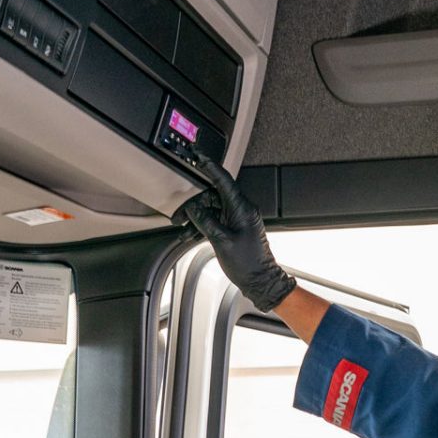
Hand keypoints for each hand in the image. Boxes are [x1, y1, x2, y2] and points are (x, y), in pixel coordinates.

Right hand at [175, 155, 296, 312]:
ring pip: (211, 209)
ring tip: (181, 228)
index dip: (209, 166)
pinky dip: (201, 225)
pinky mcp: (234, 227)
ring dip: (195, 217)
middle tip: (177, 213)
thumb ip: (205, 221)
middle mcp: (241, 210)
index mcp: (242, 208)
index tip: (198, 155)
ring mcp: (237, 218)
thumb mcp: (221, 241)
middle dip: (193, 203)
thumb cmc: (248, 264)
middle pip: (213, 196)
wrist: (260, 281)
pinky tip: (189, 235)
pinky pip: (214, 219)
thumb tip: (193, 208)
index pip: (224, 180)